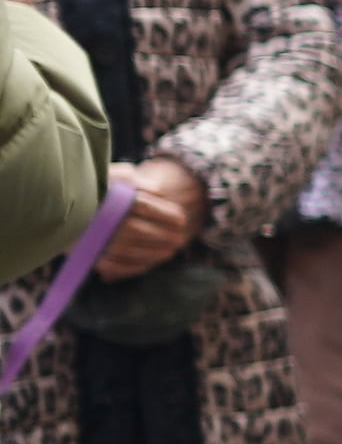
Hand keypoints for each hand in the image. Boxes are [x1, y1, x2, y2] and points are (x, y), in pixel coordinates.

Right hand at [94, 160, 202, 276]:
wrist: (56, 205)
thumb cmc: (92, 189)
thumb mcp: (114, 176)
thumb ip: (137, 182)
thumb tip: (160, 192)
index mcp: (108, 197)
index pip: (144, 205)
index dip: (167, 213)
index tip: (182, 219)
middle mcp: (100, 219)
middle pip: (140, 230)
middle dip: (164, 236)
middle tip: (180, 239)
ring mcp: (92, 239)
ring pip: (129, 250)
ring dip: (153, 253)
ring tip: (170, 252)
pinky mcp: (85, 255)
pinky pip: (113, 265)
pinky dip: (133, 267)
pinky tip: (148, 264)